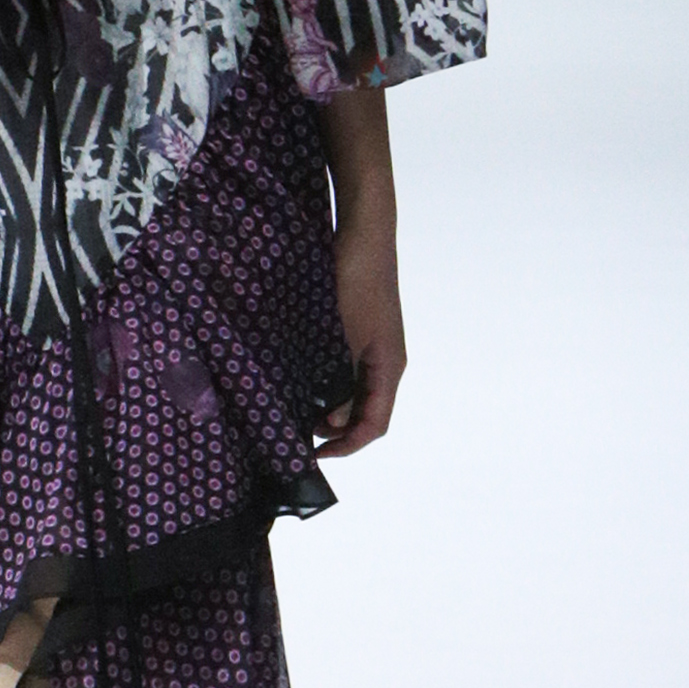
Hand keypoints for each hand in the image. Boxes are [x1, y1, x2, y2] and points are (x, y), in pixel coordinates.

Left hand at [316, 215, 404, 455]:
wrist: (363, 234)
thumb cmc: (355, 283)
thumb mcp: (343, 339)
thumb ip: (340, 383)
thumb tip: (332, 421)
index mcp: (389, 368)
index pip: (374, 425)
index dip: (346, 446)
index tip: (313, 453)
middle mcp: (387, 362)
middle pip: (368, 413)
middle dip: (336, 429)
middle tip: (299, 430)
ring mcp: (375, 347)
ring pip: (357, 392)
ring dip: (331, 405)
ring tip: (299, 408)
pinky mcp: (362, 332)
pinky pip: (349, 371)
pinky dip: (329, 383)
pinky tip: (304, 379)